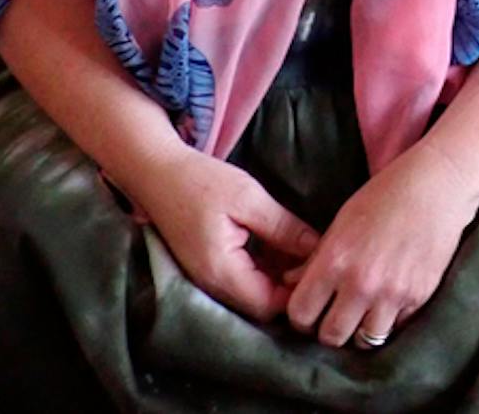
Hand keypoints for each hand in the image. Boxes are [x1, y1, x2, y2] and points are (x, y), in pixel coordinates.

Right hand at [129, 150, 319, 322]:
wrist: (156, 174)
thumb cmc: (200, 181)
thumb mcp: (250, 199)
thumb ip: (284, 228)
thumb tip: (318, 249)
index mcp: (222, 272)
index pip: (269, 305)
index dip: (298, 291)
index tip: (322, 267)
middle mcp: (212, 285)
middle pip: (262, 305)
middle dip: (292, 285)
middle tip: (318, 257)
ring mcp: (208, 279)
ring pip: (254, 293)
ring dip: (279, 277)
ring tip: (304, 249)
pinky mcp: (208, 268)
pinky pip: (243, 281)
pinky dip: (265, 269)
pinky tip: (282, 246)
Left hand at [286, 144, 478, 348]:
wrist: (438, 186)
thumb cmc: (386, 195)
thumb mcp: (342, 221)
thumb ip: (316, 258)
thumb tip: (291, 281)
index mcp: (335, 261)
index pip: (301, 314)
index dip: (301, 316)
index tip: (310, 310)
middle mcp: (362, 284)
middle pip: (331, 336)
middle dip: (329, 329)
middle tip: (335, 315)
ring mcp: (393, 294)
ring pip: (364, 340)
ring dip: (361, 329)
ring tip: (364, 312)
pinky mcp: (419, 297)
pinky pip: (396, 328)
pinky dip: (389, 321)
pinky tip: (388, 302)